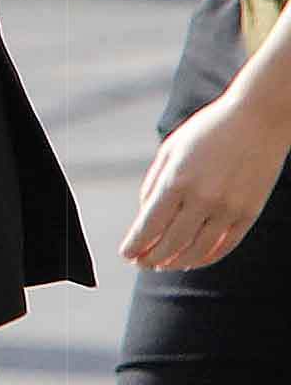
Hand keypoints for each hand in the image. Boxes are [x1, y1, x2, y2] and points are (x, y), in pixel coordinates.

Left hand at [129, 88, 290, 273]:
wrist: (258, 119)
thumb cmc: (207, 131)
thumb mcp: (170, 150)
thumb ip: (154, 184)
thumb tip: (145, 217)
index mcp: (177, 181)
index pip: (149, 226)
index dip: (135, 245)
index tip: (126, 254)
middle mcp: (202, 198)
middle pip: (171, 243)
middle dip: (151, 258)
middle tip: (141, 264)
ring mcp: (229, 207)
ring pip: (198, 250)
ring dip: (177, 263)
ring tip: (164, 266)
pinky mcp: (250, 212)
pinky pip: (226, 245)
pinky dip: (207, 257)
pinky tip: (193, 260)